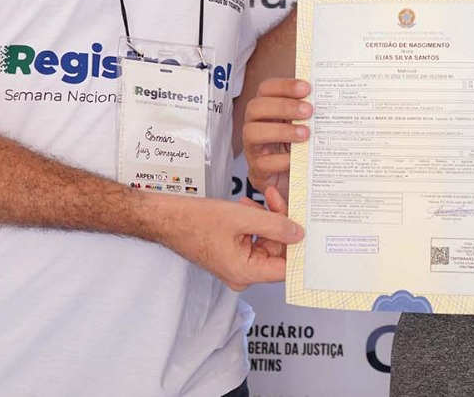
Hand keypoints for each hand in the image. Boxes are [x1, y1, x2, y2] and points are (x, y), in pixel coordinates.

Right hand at [152, 191, 303, 290]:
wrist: (167, 218)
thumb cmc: (195, 220)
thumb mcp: (243, 217)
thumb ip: (275, 225)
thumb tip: (298, 234)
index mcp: (246, 272)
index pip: (285, 267)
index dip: (297, 246)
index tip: (305, 226)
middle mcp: (242, 275)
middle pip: (277, 252)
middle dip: (279, 224)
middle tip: (274, 199)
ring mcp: (237, 266)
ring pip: (266, 243)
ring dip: (265, 220)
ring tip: (254, 201)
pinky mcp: (232, 255)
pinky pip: (253, 240)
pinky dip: (254, 223)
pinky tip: (247, 207)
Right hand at [242, 78, 311, 199]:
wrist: (290, 181)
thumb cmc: (297, 147)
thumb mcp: (303, 126)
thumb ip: (310, 112)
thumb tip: (331, 95)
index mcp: (267, 109)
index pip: (267, 89)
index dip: (284, 86)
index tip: (307, 88)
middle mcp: (255, 125)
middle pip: (256, 107)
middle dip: (283, 106)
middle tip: (309, 110)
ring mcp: (253, 148)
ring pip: (253, 133)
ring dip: (281, 131)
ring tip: (305, 134)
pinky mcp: (258, 170)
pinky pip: (263, 163)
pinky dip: (281, 160)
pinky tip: (296, 158)